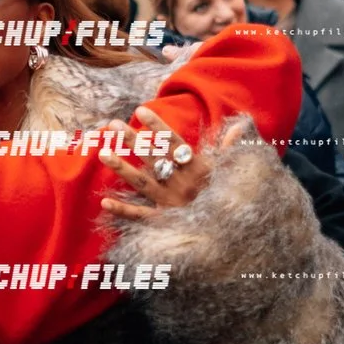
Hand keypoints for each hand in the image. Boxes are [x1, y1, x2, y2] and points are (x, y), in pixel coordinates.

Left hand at [101, 109, 240, 219]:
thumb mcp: (231, 172)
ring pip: (142, 182)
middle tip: (112, 124)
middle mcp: (181, 183)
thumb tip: (240, 126)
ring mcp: (170, 202)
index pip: (174, 142)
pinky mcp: (164, 222)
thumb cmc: (228, 197)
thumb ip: (230, 148)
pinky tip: (104, 201)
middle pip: (153, 157)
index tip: (140, 110)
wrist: (232, 233)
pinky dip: (123, 210)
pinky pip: (141, 215)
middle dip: (132, 140)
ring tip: (102, 153)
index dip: (158, 126)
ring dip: (122, 168)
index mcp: (197, 169)